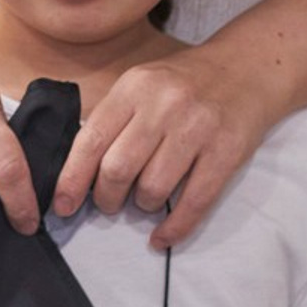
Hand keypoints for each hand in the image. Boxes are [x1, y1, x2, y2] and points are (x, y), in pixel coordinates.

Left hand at [53, 46, 275, 248]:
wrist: (245, 69)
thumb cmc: (183, 83)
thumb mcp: (141, 84)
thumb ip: (113, 119)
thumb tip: (79, 169)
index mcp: (134, 87)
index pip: (92, 139)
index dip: (72, 178)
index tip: (61, 204)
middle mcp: (163, 105)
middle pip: (118, 168)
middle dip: (105, 197)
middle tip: (107, 204)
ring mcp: (197, 129)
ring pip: (152, 188)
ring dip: (141, 206)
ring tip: (142, 201)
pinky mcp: (226, 152)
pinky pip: (194, 203)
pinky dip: (174, 228)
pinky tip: (162, 236)